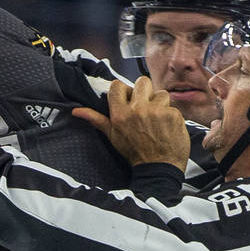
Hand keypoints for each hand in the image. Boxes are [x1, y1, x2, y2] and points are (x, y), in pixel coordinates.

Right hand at [73, 77, 189, 167]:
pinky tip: (168, 128)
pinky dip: (171, 116)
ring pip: (161, 93)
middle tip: (147, 106)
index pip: (118, 85)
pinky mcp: (172, 115)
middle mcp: (137, 109)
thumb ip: (97, 120)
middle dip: (145, 92)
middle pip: (142, 81)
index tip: (129, 99)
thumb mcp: (113, 137)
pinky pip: (173, 107)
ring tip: (159, 119)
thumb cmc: (134, 153)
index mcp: (120, 114)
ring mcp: (157, 111)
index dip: (125, 91)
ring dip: (161, 104)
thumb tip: (76, 111)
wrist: (158, 169)